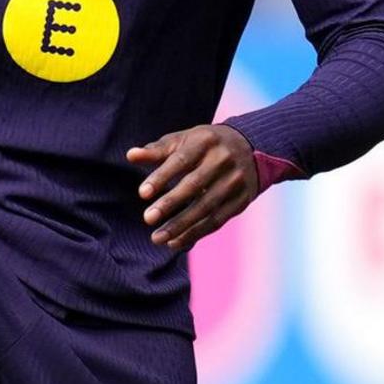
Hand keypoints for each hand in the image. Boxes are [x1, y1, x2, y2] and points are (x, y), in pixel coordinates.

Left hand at [129, 124, 256, 249]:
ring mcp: (236, 181)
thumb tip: (131, 155)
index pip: (181, 161)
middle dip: (171, 203)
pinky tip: (175, 242)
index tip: (142, 193)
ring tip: (157, 238)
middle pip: (195, 185)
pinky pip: (217, 220)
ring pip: (207, 207)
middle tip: (147, 218)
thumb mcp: (183, 140)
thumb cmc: (204, 145)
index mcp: (205, 142)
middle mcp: (223, 161)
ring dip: (181, 225)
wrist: (252, 146)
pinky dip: (196, 233)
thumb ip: (157, 150)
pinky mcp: (242, 199)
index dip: (161, 177)